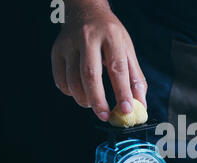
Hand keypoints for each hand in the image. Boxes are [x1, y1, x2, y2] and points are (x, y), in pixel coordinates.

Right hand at [51, 6, 146, 120]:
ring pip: (73, 80)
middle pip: (91, 75)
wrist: (85, 10)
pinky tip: (81, 92)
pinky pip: (60, 80)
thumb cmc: (110, 35)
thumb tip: (140, 106)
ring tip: (94, 104)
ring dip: (84, 99)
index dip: (122, 92)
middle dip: (99, 101)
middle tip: (105, 116)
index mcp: (111, 36)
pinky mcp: (56, 51)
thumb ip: (135, 79)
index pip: (117, 68)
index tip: (126, 110)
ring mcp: (69, 44)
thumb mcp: (127, 50)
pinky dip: (71, 92)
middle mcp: (88, 38)